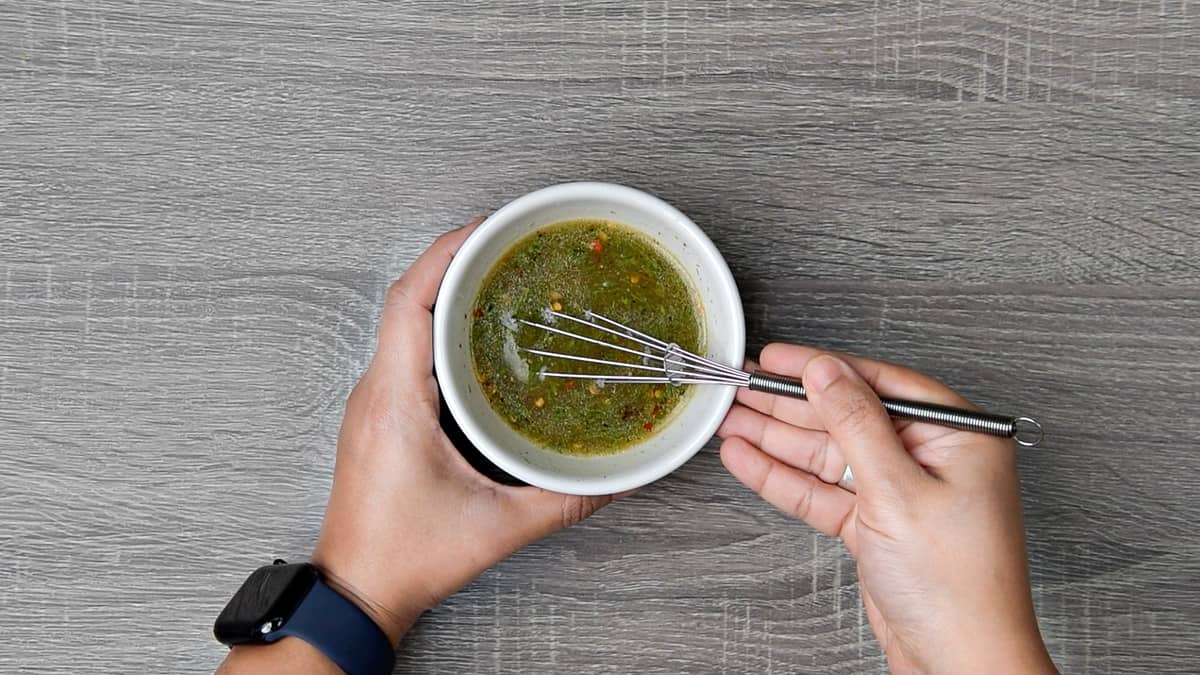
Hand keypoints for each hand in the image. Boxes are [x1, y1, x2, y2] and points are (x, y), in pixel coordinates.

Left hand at [311, 220, 619, 643]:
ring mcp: (373, 403)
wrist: (356, 590)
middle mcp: (376, 392)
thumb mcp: (500, 528)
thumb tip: (617, 477)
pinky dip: (438, 328)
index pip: (410, 303)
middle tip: (504, 244)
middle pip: (408, 301)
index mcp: (396, 403)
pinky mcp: (379, 416)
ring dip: (444, 293)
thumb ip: (565, 500)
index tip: (487, 230)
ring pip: (402, 324)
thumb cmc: (406, 557)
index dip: (446, 255)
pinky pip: (404, 351)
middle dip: (454, 262)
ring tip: (494, 276)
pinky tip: (474, 335)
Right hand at [718, 345, 1054, 673]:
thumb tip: (826, 371)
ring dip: (776, 439)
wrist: (959, 663)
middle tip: (743, 386)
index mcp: (959, 436)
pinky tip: (749, 459)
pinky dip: (784, 478)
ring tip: (730, 419)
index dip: (824, 368)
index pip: (879, 384)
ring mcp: (900, 493)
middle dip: (790, 405)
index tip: (779, 357)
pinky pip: (822, 491)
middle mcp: (930, 458)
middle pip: (847, 418)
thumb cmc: (958, 589)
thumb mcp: (899, 492)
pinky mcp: (874, 525)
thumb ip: (856, 424)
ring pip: (827, 455)